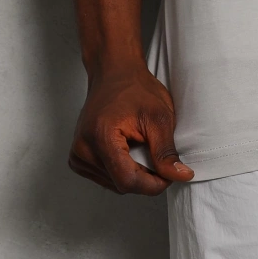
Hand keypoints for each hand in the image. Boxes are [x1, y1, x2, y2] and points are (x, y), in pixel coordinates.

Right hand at [69, 61, 194, 194]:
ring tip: (139, 145)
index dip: (153, 183)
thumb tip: (180, 176)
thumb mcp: (159, 117)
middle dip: (144, 177)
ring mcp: (77, 155)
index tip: (169, 174)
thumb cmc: (135, 88)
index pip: (127, 181)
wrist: (114, 73)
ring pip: (114, 184)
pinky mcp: (77, 159)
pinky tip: (126, 149)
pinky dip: (121, 170)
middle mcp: (82, 149)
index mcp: (100, 137)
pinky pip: (106, 178)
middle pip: (121, 184)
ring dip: (133, 172)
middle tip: (156, 152)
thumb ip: (166, 151)